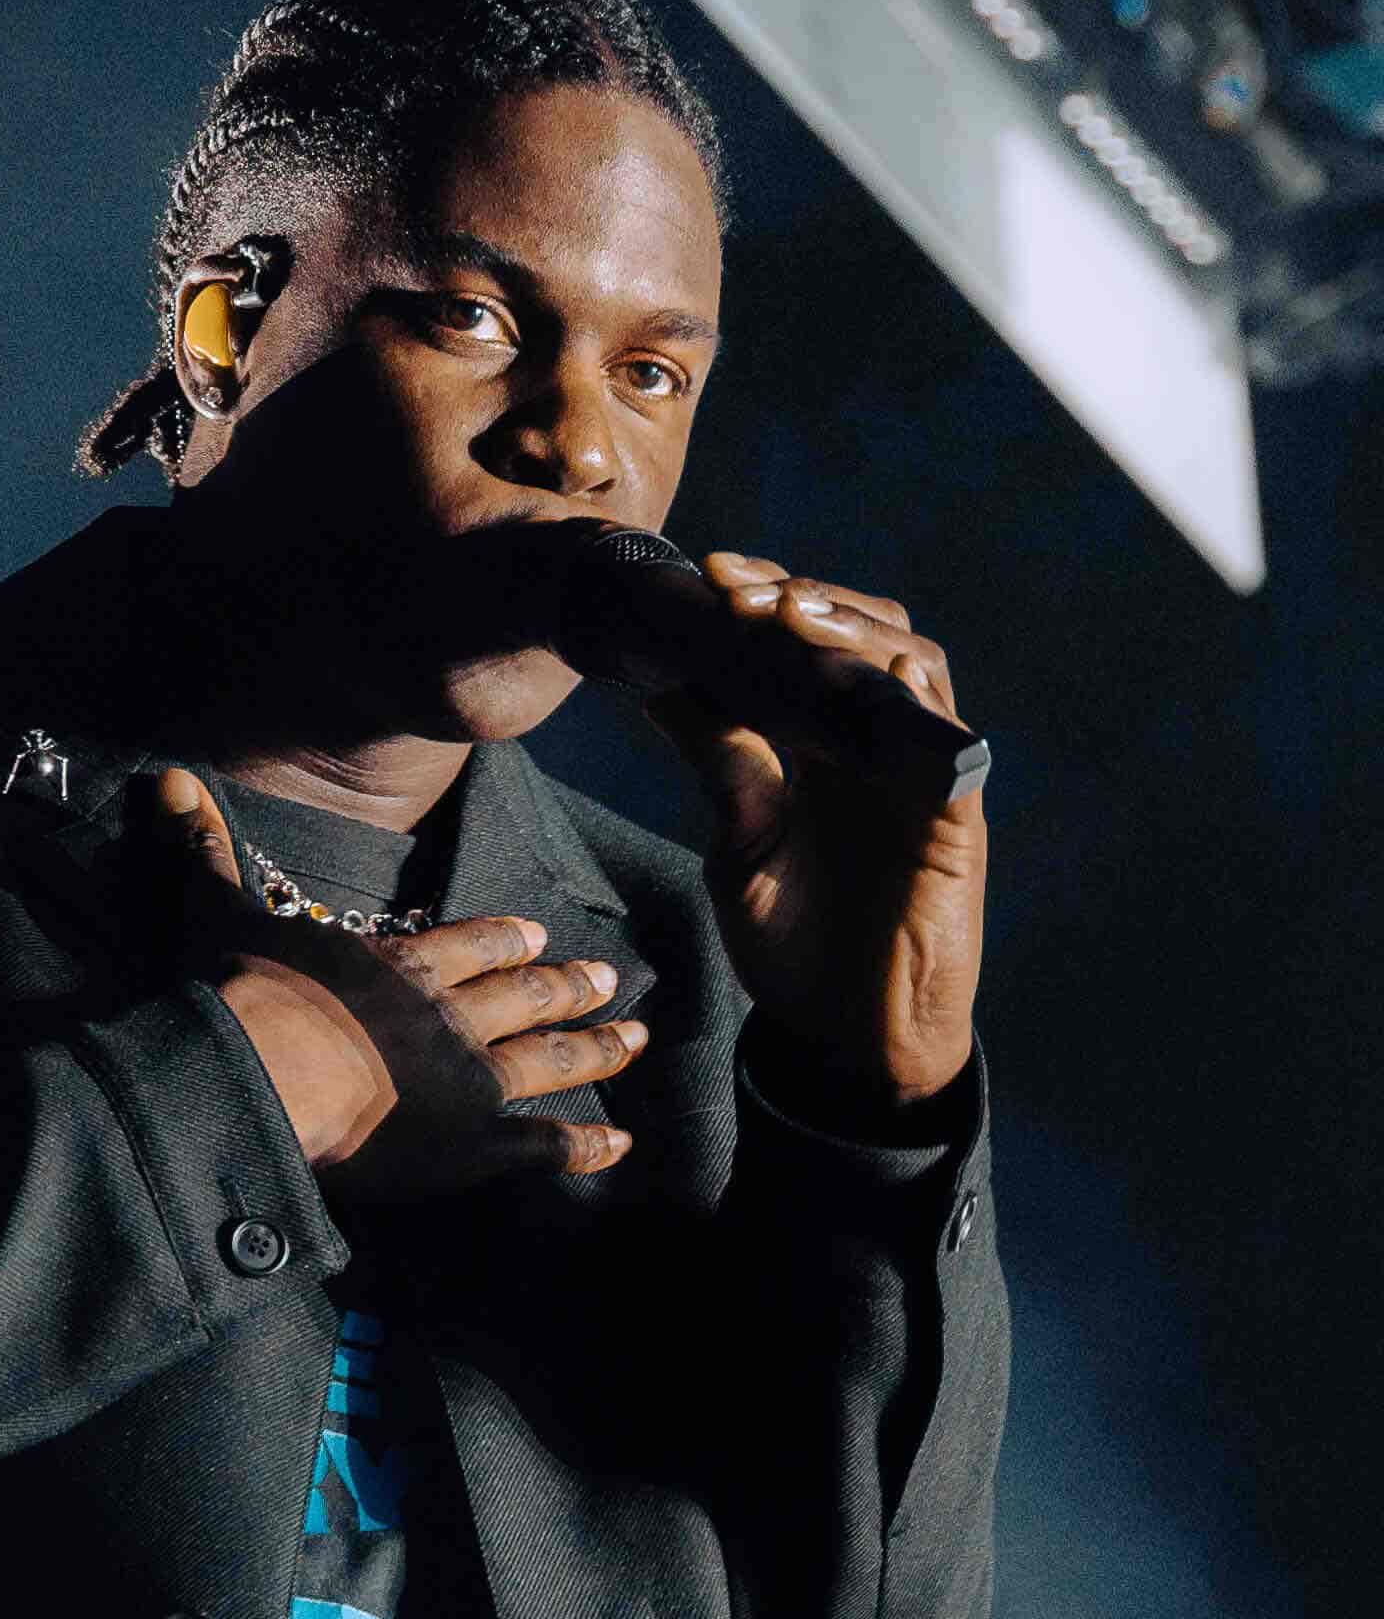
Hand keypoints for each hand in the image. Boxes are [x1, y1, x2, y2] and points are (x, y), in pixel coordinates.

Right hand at [133, 768, 646, 1196]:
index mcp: (398, 966)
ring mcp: (469, 1080)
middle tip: (611, 977)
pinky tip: (621, 1144)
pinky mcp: (472, 1146)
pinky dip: (585, 1148)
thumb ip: (206, 850)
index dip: (504, 940)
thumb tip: (170, 780)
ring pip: (548, 1058)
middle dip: (569, 985)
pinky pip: (542, 1147)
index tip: (538, 934)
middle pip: (522, 996)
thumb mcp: (220, 911)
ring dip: (597, 1049)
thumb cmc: (245, 995)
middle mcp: (448, 1016)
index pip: (466, 945)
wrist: (266, 1074)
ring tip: (636, 1038)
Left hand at [642, 553, 985, 1109]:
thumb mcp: (740, 844)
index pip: (807, 641)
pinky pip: (949, 743)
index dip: (765, 599)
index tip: (704, 576)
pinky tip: (874, 672)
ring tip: (786, 611)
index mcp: (826, 745)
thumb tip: (662, 684)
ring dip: (852, 631)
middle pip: (862, 633)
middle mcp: (878, 746)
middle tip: (732, 584)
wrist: (846, 1042)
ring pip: (913, 666)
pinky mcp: (955, 822)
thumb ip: (721, 762)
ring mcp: (921, 777)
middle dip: (801, 598)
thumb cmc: (797, 950)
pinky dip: (914, 702)